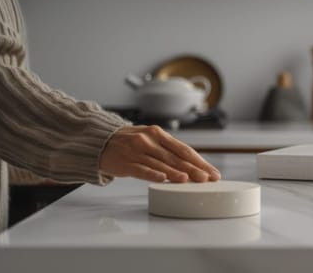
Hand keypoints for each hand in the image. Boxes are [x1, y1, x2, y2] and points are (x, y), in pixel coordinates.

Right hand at [100, 125, 220, 182]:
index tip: (213, 172)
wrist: (100, 140)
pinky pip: (141, 169)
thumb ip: (169, 150)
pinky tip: (162, 179)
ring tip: (189, 179)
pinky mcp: (125, 162)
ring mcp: (137, 151)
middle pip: (176, 158)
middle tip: (208, 179)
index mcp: (159, 134)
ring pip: (161, 163)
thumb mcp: (151, 140)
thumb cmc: (130, 142)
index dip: (200, 161)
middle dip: (194, 169)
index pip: (184, 150)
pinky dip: (152, 174)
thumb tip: (194, 165)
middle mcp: (149, 140)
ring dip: (176, 172)